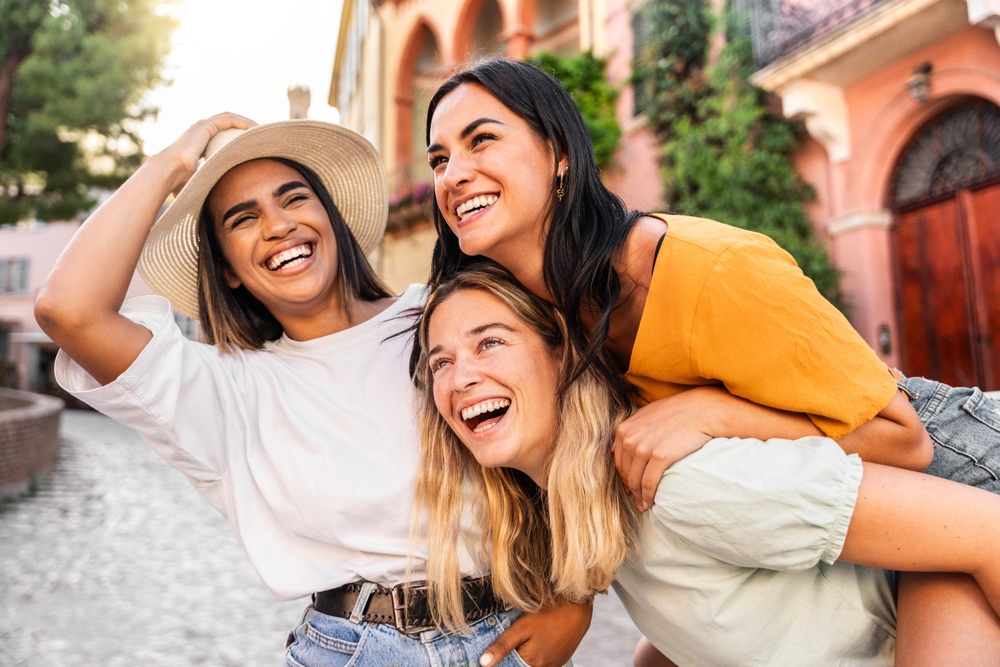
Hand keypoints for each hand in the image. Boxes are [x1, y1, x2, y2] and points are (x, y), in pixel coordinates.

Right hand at [158, 112, 256, 193]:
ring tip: (262, 130)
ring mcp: (202, 127)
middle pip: (228, 126)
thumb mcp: (199, 185)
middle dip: (245, 129)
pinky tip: (255, 127)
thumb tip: (208, 211)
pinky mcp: (205, 126)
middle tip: (261, 136)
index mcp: (199, 145)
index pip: (222, 138)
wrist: (170, 173)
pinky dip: (242, 122)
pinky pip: (228, 120)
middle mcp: (200, 133)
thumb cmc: (179, 183)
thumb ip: (205, 190)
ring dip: (247, 123)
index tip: (253, 147)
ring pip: (229, 120)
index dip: (238, 140)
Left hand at [479, 599, 591, 666]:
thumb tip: (484, 662)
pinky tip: (540, 637)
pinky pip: (546, 659)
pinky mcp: (562, 657)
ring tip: (530, 636)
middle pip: (523, 665)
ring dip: (528, 653)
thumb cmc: (550, 613)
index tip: (500, 651)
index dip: (504, 659)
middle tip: (519, 637)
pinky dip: (539, 651)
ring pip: (535, 663)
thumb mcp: (521, 627)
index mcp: (533, 664)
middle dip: (516, 655)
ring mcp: (556, 663)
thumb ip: (502, 646)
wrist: (578, 604)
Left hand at [613, 387, 724, 511]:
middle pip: (626, 473)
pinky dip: (647, 496)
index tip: (630, 487)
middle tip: (637, 501)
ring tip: (644, 505)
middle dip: (631, 490)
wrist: (701, 411)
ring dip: (638, 497)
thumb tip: (614, 448)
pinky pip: (648, 483)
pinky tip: (650, 502)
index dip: (624, 478)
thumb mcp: (646, 415)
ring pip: (635, 481)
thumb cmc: (676, 412)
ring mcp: (644, 448)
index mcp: (624, 430)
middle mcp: (630, 439)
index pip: (619, 462)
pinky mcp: (660, 457)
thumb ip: (630, 430)